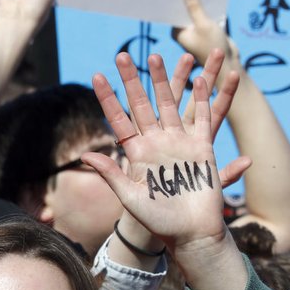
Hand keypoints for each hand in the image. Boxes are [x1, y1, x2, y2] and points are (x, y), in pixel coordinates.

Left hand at [85, 53, 227, 253]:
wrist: (190, 233)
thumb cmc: (157, 221)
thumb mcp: (129, 197)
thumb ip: (111, 174)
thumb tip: (85, 155)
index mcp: (136, 153)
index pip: (118, 119)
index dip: (108, 98)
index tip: (98, 76)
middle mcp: (156, 143)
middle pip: (143, 104)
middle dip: (134, 80)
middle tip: (124, 55)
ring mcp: (179, 143)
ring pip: (171, 104)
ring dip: (166, 81)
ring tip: (159, 56)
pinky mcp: (203, 148)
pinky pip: (203, 118)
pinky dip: (202, 99)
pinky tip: (200, 79)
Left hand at [173, 0, 239, 67]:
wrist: (229, 64)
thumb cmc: (213, 46)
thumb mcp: (204, 24)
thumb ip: (194, 7)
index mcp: (177, 32)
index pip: (174, 12)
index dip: (177, 0)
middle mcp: (183, 33)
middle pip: (185, 12)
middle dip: (189, 1)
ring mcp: (195, 33)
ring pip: (196, 14)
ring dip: (200, 5)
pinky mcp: (205, 33)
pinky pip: (205, 17)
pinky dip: (208, 11)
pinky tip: (213, 0)